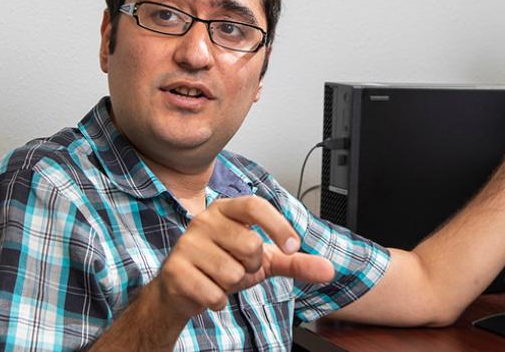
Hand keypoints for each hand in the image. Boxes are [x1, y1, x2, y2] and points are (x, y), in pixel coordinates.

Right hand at [150, 196, 334, 321]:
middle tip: (238, 267)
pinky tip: (208, 291)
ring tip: (220, 278)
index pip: (254, 205)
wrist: (182, 289)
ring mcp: (186, 245)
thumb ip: (295, 262)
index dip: (277, 224)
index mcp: (226, 210)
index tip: (293, 246)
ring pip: (233, 273)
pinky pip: (215, 293)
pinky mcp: (175, 271)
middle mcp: (204, 220)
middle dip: (252, 266)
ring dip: (233, 285)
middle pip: (250, 245)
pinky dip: (218, 300)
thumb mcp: (263, 261)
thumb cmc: (224, 265)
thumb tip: (329, 270)